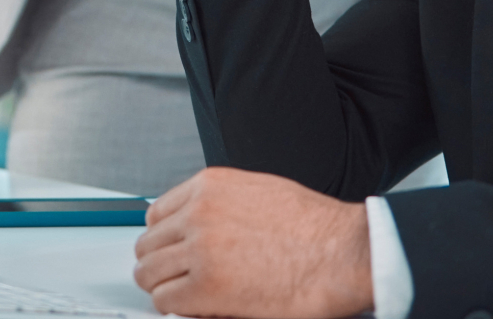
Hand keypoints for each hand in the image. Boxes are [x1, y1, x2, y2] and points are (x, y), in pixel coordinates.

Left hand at [133, 167, 372, 318]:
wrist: (344, 252)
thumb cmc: (316, 228)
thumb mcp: (261, 193)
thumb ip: (222, 204)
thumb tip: (199, 226)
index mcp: (211, 186)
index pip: (157, 214)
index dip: (164, 239)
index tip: (171, 252)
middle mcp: (199, 212)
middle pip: (148, 244)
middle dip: (161, 264)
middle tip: (178, 279)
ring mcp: (200, 248)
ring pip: (149, 273)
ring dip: (165, 287)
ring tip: (187, 296)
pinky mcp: (206, 286)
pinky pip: (165, 301)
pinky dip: (177, 308)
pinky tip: (198, 308)